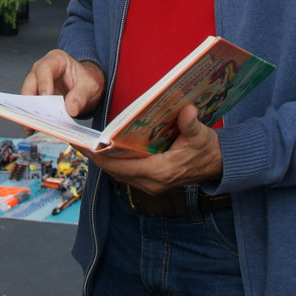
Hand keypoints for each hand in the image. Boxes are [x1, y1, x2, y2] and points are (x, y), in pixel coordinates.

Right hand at [21, 48, 105, 118]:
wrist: (86, 87)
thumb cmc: (86, 80)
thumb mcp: (90, 85)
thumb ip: (81, 95)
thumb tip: (71, 109)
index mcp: (56, 59)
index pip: (45, 68)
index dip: (43, 83)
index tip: (46, 97)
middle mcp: (42, 69)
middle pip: (30, 82)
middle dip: (31, 100)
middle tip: (35, 115)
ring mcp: (37, 82)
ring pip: (27, 95)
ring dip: (29, 111)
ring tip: (32, 126)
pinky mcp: (36, 96)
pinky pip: (30, 106)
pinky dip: (32, 117)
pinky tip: (33, 127)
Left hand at [93, 104, 222, 193]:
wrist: (217, 166)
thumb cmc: (207, 150)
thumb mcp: (201, 135)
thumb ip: (191, 124)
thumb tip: (187, 111)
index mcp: (160, 171)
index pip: (121, 166)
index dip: (100, 156)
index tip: (84, 145)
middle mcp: (151, 182)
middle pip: (114, 170)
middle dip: (95, 157)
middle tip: (77, 140)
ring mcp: (150, 185)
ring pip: (117, 173)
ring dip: (102, 160)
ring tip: (86, 143)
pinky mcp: (150, 182)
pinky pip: (125, 173)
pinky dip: (113, 162)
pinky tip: (104, 148)